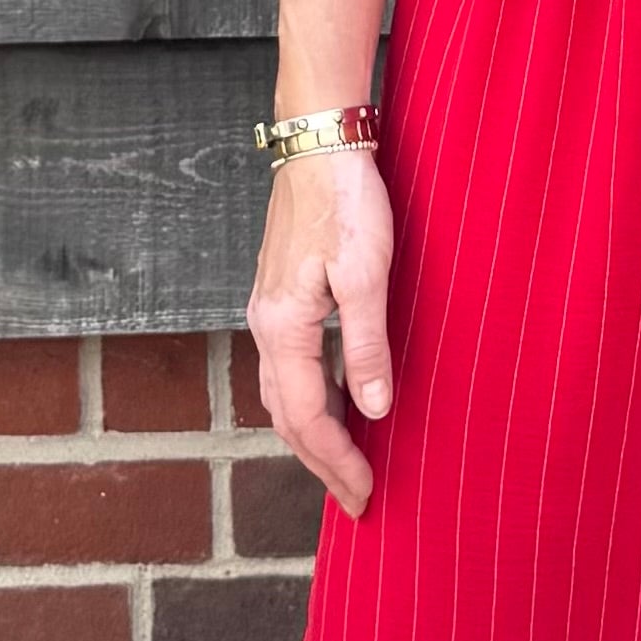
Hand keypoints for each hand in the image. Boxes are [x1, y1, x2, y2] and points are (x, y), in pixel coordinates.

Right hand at [246, 148, 394, 513]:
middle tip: (357, 497)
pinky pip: (289, 370)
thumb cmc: (344, 200)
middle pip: (287, 417)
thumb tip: (374, 409)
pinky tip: (338, 405)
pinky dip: (311, 402)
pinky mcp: (280, 298)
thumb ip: (366, 345)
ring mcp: (269, 312)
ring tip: (346, 465)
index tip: (365, 493)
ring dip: (313, 435)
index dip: (337, 461)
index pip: (308, 417)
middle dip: (321, 462)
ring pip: (284, 395)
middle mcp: (266, 326)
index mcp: (283, 327)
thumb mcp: (366, 274)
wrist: (318, 143)